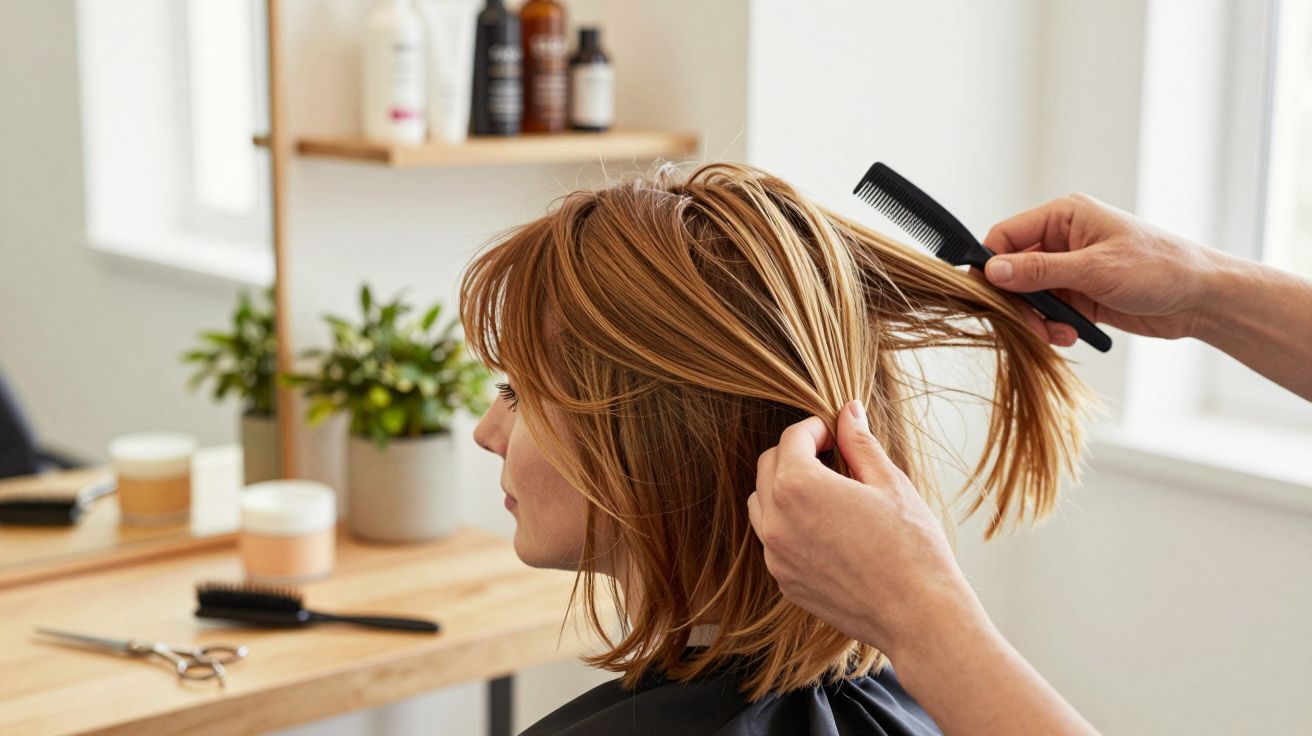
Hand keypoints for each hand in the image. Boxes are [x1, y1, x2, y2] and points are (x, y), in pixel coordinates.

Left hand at [747, 399, 984, 658]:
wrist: (919, 614)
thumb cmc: (911, 546)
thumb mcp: (889, 483)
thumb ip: (859, 443)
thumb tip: (848, 411)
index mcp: (798, 487)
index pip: (792, 437)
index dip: (817, 427)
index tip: (838, 433)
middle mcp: (776, 520)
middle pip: (768, 466)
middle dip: (796, 453)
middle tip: (833, 456)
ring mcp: (776, 556)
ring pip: (762, 504)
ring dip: (785, 488)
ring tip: (828, 491)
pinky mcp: (784, 582)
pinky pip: (774, 541)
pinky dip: (790, 525)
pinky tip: (828, 529)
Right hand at [979, 193, 1224, 344]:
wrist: (1200, 299)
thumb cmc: (1158, 268)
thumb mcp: (1094, 269)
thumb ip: (1040, 271)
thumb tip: (992, 271)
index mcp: (1064, 217)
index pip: (1006, 235)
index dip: (990, 264)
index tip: (987, 294)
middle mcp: (1062, 240)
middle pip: (1012, 270)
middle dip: (1017, 300)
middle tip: (1029, 323)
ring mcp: (1070, 269)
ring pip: (1029, 296)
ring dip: (1037, 319)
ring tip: (1057, 333)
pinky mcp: (1079, 295)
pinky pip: (1049, 313)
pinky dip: (1053, 328)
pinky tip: (1071, 335)